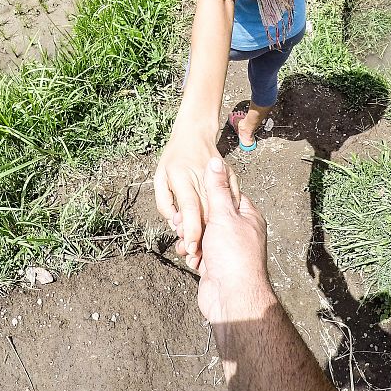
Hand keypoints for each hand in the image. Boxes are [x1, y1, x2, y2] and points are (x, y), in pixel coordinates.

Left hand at [154, 129, 239, 267]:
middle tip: (196, 257)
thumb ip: (164, 201)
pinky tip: (221, 230)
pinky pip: (231, 202)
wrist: (195, 132)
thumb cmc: (174, 157)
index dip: (190, 229)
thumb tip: (174, 222)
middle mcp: (201, 177)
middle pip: (206, 212)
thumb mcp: (160, 176)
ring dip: (215, 231)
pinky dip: (227, 217)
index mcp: (182, 176)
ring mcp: (218, 176)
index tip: (190, 248)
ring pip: (220, 210)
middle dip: (203, 237)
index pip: (190, 206)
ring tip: (207, 248)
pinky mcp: (231, 177)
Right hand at [197, 157, 275, 325]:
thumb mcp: (223, 215)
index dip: (207, 194)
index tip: (191, 193)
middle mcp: (240, 232)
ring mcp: (227, 249)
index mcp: (248, 216)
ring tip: (185, 243)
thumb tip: (215, 160)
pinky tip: (187, 256)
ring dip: (190, 238)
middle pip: (210, 216)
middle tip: (180, 222)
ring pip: (202, 234)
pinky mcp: (215, 265)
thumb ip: (217, 188)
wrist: (232, 298)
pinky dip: (191, 254)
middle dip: (194, 219)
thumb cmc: (233, 255)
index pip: (226, 195)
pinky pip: (199, 252)